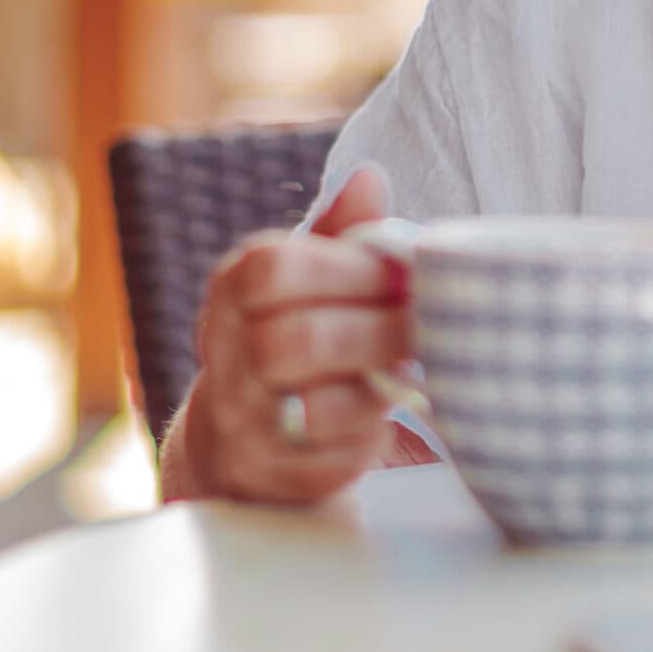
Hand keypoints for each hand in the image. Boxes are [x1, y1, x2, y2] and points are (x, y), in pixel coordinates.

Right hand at [175, 164, 426, 504]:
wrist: (237, 435)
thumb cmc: (294, 332)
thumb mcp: (308, 275)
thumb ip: (343, 231)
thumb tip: (370, 175)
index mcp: (232, 290)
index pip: (272, 270)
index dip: (350, 269)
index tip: (405, 272)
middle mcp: (223, 355)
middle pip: (297, 341)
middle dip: (378, 331)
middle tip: (429, 326)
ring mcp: (239, 422)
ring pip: (315, 406)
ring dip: (379, 384)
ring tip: (415, 365)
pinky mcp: (271, 476)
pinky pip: (330, 458)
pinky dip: (370, 435)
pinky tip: (388, 411)